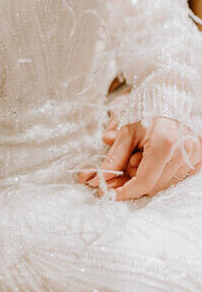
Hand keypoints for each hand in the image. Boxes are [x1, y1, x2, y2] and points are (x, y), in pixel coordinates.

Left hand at [78, 115, 201, 199]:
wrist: (169, 97)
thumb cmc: (146, 111)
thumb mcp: (126, 131)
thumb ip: (114, 156)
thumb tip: (99, 178)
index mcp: (163, 143)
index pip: (144, 181)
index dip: (126, 191)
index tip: (111, 194)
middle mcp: (183, 152)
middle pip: (154, 185)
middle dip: (135, 179)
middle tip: (129, 160)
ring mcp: (194, 156)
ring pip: (164, 184)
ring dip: (149, 176)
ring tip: (144, 154)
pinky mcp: (199, 158)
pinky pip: (177, 178)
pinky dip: (162, 173)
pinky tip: (156, 157)